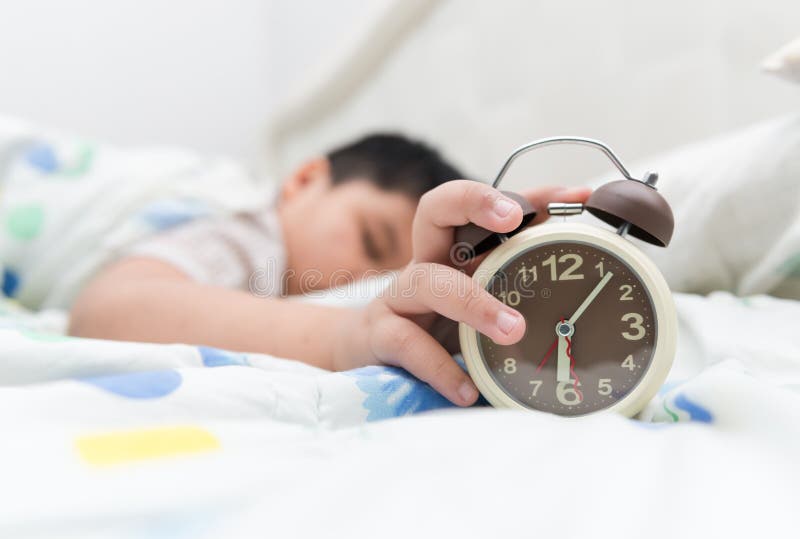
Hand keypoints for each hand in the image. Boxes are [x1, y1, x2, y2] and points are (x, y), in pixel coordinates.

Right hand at [334, 181, 591, 405]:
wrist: (366, 352)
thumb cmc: (434, 325)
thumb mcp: (479, 305)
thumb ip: (515, 298)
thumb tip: (582, 308)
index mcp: (455, 251)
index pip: (488, 209)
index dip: (530, 196)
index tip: (577, 196)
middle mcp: (426, 262)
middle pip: (435, 209)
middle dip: (474, 202)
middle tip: (511, 218)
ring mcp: (400, 296)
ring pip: (427, 280)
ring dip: (471, 301)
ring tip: (512, 330)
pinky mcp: (381, 333)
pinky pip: (407, 344)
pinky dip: (440, 367)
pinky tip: (467, 389)